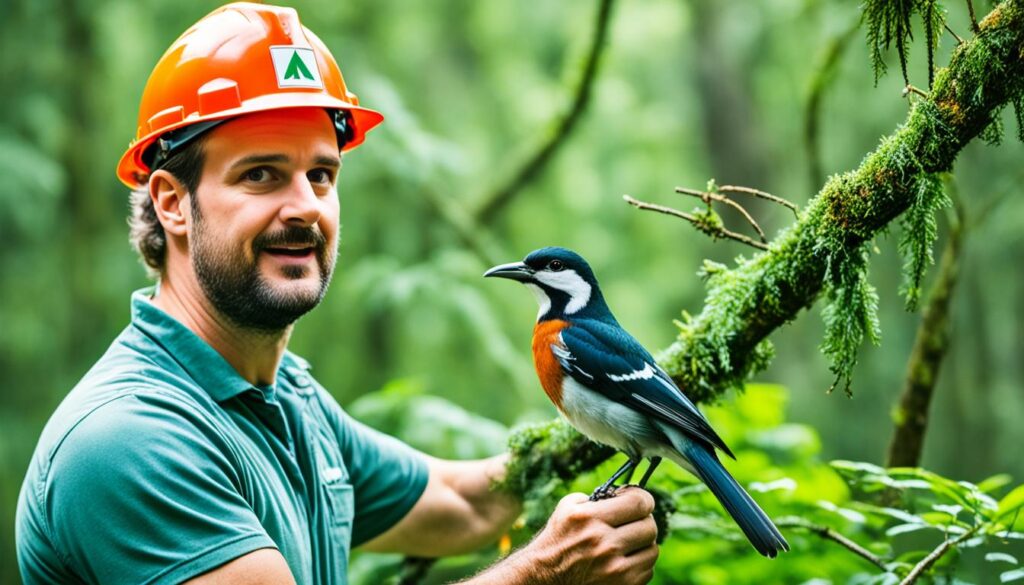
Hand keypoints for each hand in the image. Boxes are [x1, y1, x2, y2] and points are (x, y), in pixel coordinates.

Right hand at [470, 486, 658, 584]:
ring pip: (652, 550)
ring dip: (643, 544)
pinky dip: (639, 563)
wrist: (545, 576)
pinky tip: (623, 559)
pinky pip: (647, 569)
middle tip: (633, 521)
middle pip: (649, 526)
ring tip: (628, 542)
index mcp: (590, 519)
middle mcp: (604, 544)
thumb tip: (626, 494)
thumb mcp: (568, 508)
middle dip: (643, 520)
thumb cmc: (558, 539)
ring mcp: (614, 569)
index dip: (644, 499)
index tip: (641, 501)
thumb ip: (597, 497)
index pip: (639, 504)